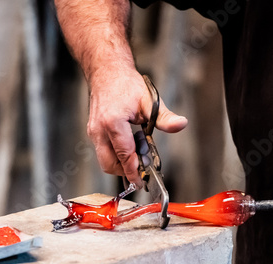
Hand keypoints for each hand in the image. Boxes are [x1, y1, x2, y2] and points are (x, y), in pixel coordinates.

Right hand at [87, 68, 187, 187]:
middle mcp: (99, 130)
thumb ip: (165, 117)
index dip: (133, 170)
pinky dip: (116, 154)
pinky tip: (130, 143)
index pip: (124, 154)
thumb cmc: (125, 84)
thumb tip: (180, 125)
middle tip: (142, 169)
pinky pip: (103, 151)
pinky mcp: (92, 132)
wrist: (107, 72)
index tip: (141, 181)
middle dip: (126, 171)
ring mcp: (93, 132)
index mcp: (113, 122)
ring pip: (104, 160)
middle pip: (109, 164)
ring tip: (137, 150)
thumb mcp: (149, 100)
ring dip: (121, 162)